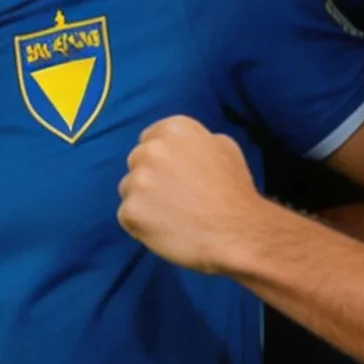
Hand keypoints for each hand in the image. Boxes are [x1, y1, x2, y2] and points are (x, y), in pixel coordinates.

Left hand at [116, 116, 267, 275]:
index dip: (161, 160)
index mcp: (173, 130)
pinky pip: (126, 215)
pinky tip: (165, 230)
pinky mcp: (131, 210)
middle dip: (150, 178)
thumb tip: (183, 148)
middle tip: (175, 198)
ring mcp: (138, 180)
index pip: (149, 139)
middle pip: (136, 162)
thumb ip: (197, 141)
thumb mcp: (225, 148)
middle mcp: (151, 150)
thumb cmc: (235, 192)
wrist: (238, 233)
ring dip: (143, 201)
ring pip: (128, 189)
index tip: (174, 176)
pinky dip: (141, 225)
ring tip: (172, 216)